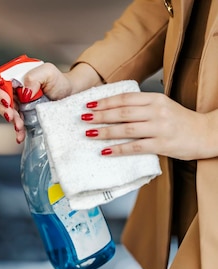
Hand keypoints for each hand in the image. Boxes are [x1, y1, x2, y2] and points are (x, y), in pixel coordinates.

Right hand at [0, 62, 101, 143]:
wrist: (70, 95)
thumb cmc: (60, 82)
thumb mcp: (48, 72)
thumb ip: (34, 77)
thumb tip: (24, 92)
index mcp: (16, 76)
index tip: (7, 101)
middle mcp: (14, 90)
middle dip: (3, 109)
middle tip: (12, 116)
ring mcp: (18, 103)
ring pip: (6, 112)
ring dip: (11, 120)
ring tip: (19, 126)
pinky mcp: (24, 115)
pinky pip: (16, 123)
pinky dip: (17, 130)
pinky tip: (20, 135)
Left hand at [82, 92, 215, 160]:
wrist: (207, 133)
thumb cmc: (180, 121)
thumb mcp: (162, 106)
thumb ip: (141, 106)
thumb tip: (112, 108)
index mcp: (156, 99)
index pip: (125, 98)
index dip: (105, 101)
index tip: (89, 104)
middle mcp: (157, 112)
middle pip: (122, 112)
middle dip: (100, 115)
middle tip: (82, 118)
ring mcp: (160, 128)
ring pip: (126, 129)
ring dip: (105, 131)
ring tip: (89, 133)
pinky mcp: (162, 145)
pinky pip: (135, 147)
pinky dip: (118, 149)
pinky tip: (105, 151)